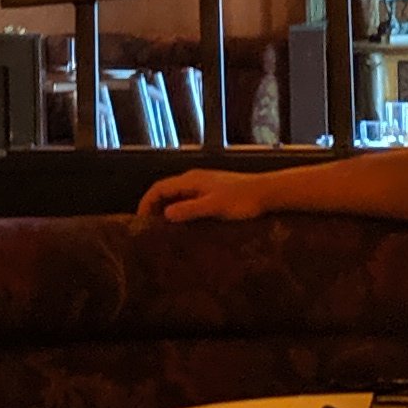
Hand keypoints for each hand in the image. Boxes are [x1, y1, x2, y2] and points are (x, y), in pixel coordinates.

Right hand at [137, 170, 276, 226]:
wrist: (266, 192)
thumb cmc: (242, 199)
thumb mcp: (214, 206)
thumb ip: (190, 209)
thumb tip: (165, 215)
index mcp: (191, 180)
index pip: (159, 188)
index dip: (146, 203)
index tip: (140, 221)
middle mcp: (194, 179)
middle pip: (166, 190)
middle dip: (154, 206)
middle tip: (148, 227)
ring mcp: (204, 185)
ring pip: (177, 195)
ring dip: (167, 209)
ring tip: (163, 228)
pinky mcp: (213, 192)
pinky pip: (188, 199)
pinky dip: (180, 210)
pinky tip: (185, 224)